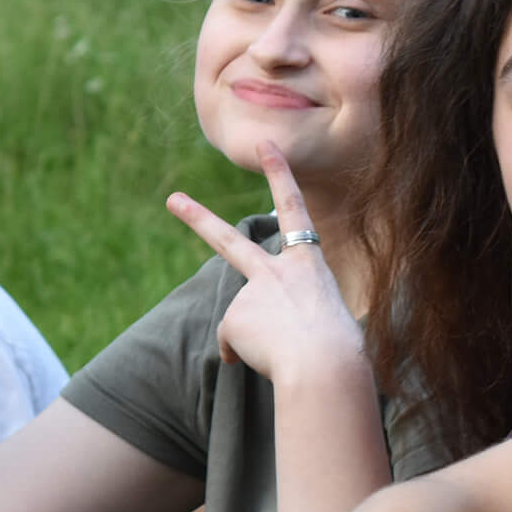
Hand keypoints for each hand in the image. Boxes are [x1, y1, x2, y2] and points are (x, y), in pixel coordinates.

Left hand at [166, 145, 362, 382]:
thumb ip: (283, 318)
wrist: (326, 366)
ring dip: (259, 342)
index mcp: (308, 265)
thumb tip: (235, 346)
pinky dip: (244, 356)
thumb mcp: (323, 323)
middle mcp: (276, 271)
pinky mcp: (233, 317)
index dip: (280, 175)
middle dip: (198, 218)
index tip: (266, 146)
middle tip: (173, 200)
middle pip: (228, 241)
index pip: (294, 211)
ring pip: (243, 324)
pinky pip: (232, 346)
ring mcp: (252, 292)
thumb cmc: (338, 351)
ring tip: (287, 354)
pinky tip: (265, 360)